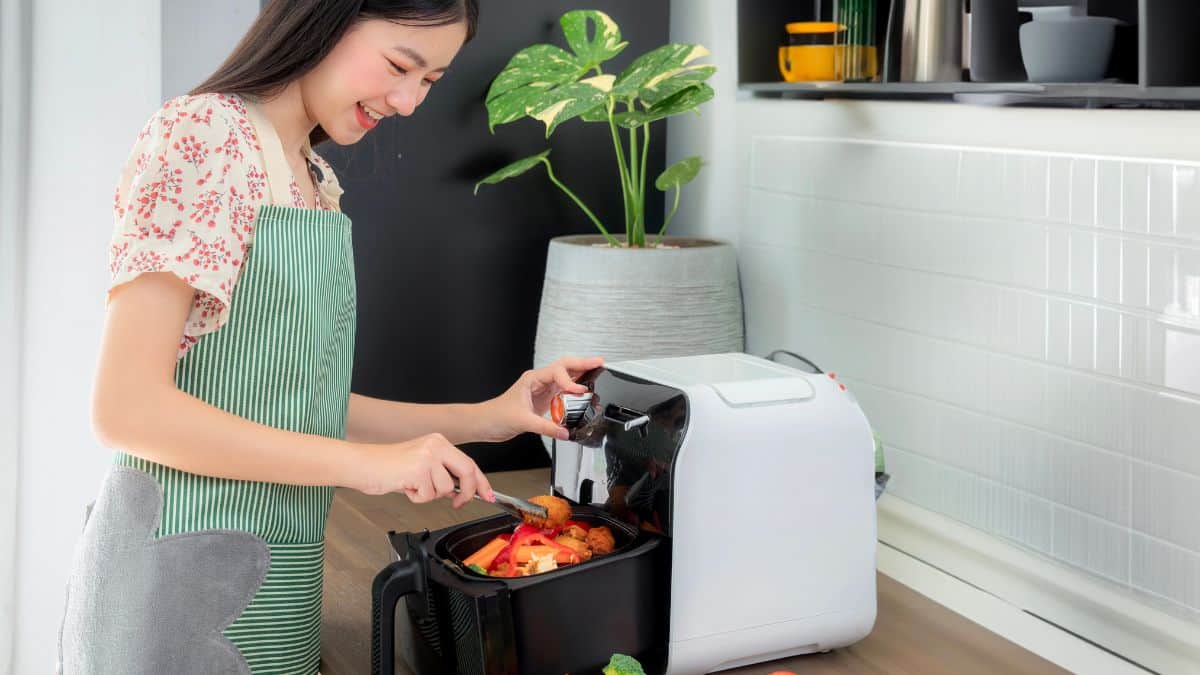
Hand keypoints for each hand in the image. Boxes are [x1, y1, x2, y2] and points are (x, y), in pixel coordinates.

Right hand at [354, 433, 493, 507]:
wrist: (362, 465)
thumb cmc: (388, 467)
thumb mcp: (421, 464)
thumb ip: (442, 473)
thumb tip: (462, 490)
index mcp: (439, 442)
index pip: (469, 463)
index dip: (481, 482)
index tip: (488, 495)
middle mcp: (436, 445)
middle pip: (467, 472)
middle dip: (466, 493)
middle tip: (458, 504)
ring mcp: (427, 457)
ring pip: (444, 489)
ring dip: (429, 495)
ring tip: (412, 486)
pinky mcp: (417, 470)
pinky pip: (428, 495)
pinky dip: (416, 498)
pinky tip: (405, 486)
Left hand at [483, 355, 604, 441]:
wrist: (486, 423)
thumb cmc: (496, 416)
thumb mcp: (522, 421)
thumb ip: (546, 427)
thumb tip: (565, 432)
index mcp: (532, 379)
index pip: (557, 373)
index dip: (570, 382)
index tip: (580, 392)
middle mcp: (539, 381)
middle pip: (565, 367)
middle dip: (582, 364)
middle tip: (599, 363)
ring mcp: (542, 390)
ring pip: (566, 377)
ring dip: (581, 373)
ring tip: (597, 371)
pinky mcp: (544, 400)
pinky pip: (563, 391)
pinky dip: (575, 389)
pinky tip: (585, 390)